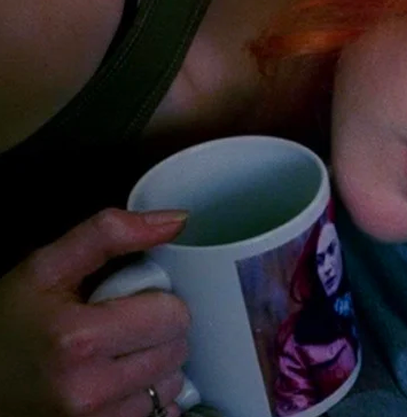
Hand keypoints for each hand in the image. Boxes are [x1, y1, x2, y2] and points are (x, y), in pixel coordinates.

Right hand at [0, 208, 190, 416]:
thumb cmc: (7, 325)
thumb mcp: (45, 269)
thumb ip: (108, 234)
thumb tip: (176, 221)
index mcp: (78, 340)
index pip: (173, 314)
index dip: (157, 300)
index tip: (131, 300)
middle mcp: (88, 389)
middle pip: (177, 348)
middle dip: (158, 331)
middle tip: (121, 325)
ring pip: (172, 382)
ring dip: (155, 364)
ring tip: (115, 353)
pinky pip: (160, 412)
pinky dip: (147, 394)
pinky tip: (116, 380)